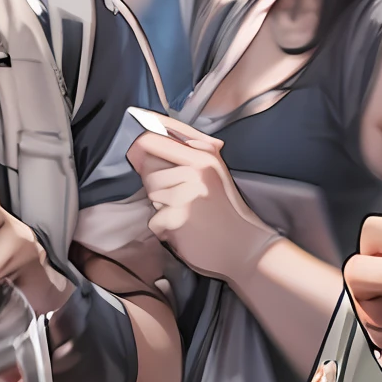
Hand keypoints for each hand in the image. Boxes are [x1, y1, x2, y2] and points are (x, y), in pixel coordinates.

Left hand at [128, 119, 276, 284]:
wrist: (245, 246)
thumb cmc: (227, 210)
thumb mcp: (215, 172)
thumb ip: (190, 153)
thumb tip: (145, 140)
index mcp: (204, 155)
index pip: (155, 136)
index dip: (139, 140)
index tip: (135, 144)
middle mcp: (196, 169)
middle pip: (149, 167)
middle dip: (157, 183)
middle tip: (178, 196)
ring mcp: (187, 193)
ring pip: (151, 193)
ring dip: (161, 206)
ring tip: (184, 212)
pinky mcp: (178, 218)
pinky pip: (154, 219)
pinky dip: (165, 228)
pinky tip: (183, 229)